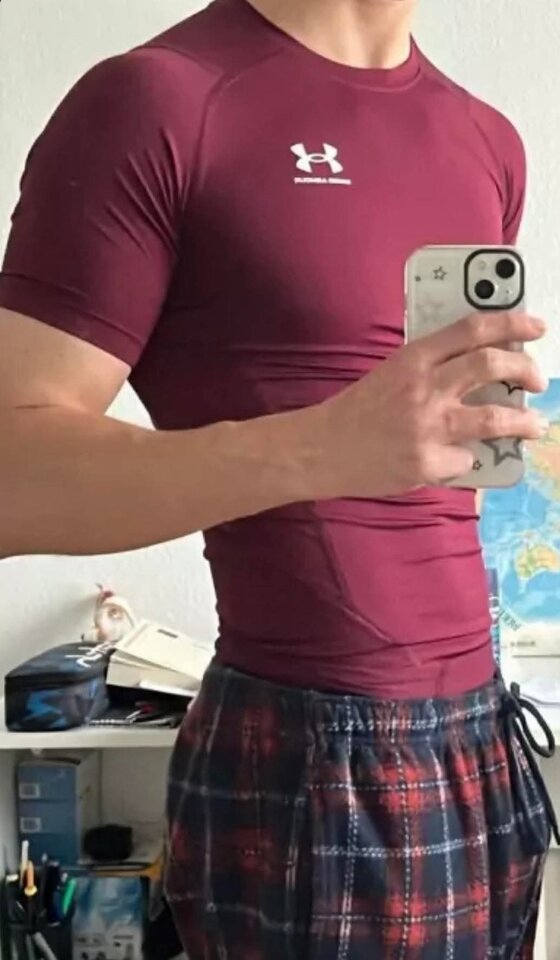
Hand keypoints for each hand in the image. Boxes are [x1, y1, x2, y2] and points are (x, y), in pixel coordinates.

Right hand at [317, 312, 546, 497]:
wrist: (321, 450)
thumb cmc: (355, 412)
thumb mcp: (391, 373)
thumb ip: (431, 367)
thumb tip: (480, 367)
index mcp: (414, 358)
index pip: (473, 329)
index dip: (512, 323)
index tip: (536, 326)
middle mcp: (424, 387)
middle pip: (491, 365)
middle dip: (525, 370)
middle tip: (537, 379)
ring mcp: (427, 427)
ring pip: (494, 418)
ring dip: (523, 422)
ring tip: (534, 425)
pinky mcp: (426, 463)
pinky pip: (466, 459)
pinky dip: (467, 460)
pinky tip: (458, 460)